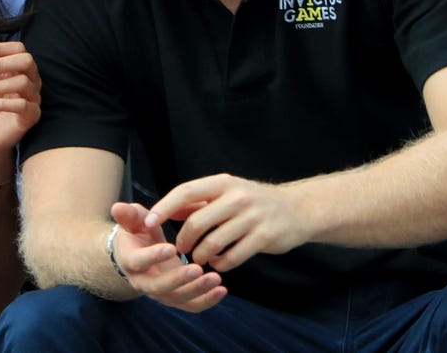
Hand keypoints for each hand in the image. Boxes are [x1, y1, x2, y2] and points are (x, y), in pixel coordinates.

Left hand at [0, 41, 40, 159]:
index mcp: (19, 68)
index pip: (18, 48)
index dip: (0, 48)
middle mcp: (31, 80)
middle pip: (27, 60)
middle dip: (1, 64)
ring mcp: (34, 97)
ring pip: (23, 82)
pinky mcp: (32, 115)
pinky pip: (23, 105)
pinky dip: (2, 103)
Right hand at [109, 202, 226, 312]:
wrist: (136, 254)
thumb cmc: (136, 232)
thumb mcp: (133, 220)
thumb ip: (128, 214)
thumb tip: (117, 207)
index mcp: (130, 260)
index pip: (140, 262)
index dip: (154, 256)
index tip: (172, 248)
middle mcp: (142, 281)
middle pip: (159, 287)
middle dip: (179, 279)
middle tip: (198, 268)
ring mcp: (159, 293)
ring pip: (176, 298)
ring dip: (196, 291)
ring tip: (216, 278)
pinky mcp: (174, 298)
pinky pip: (190, 305)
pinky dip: (207, 301)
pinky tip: (222, 290)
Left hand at [145, 175, 310, 272]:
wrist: (297, 209)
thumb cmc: (253, 202)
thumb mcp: (226, 193)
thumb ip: (197, 202)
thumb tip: (167, 211)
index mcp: (223, 183)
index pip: (186, 191)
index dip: (164, 207)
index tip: (148, 222)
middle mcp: (236, 197)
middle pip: (197, 221)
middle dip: (183, 239)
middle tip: (179, 249)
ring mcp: (252, 217)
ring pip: (213, 242)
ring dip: (200, 255)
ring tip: (199, 258)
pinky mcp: (264, 237)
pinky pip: (233, 256)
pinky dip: (221, 263)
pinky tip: (218, 263)